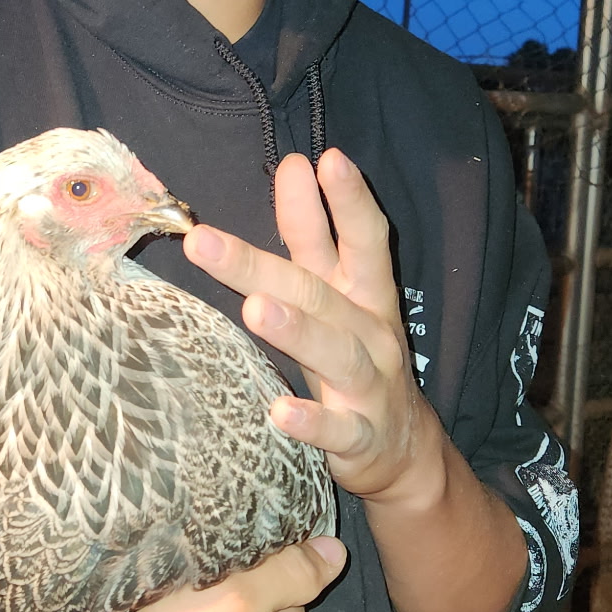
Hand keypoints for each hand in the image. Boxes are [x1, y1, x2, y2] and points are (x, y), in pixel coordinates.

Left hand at [184, 149, 439, 506]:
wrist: (406, 451)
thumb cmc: (359, 358)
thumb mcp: (342, 295)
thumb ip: (314, 237)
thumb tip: (292, 167)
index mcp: (365, 294)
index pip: (361, 239)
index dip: (346, 200)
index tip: (319, 160)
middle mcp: (371, 333)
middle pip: (317, 293)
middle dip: (261, 264)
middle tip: (205, 239)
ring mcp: (370, 387)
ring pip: (335, 354)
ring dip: (296, 330)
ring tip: (255, 309)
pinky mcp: (361, 439)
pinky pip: (339, 431)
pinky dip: (312, 423)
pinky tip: (279, 413)